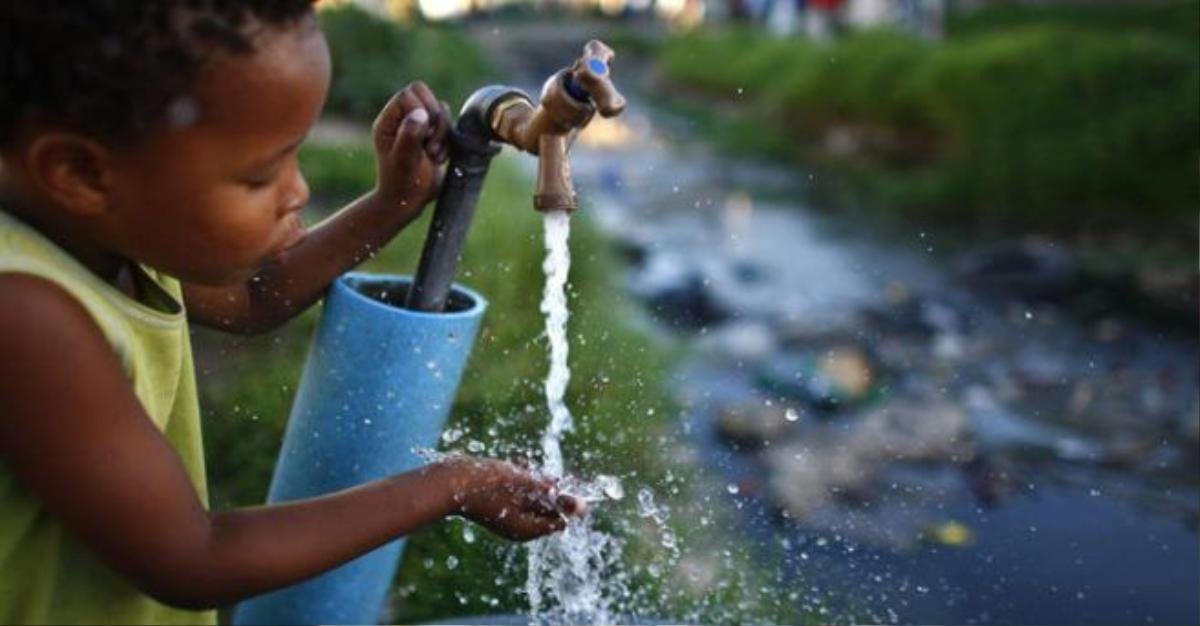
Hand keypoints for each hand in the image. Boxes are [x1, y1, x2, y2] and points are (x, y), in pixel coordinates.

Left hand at [371, 81, 451, 215]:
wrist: (409, 202)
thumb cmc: (402, 183)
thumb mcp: (404, 160)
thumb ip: (410, 135)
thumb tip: (420, 113)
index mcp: (388, 121)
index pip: (409, 94)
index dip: (422, 109)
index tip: (424, 134)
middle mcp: (401, 119)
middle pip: (425, 94)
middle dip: (436, 118)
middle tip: (430, 143)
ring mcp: (417, 126)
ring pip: (439, 108)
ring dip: (443, 131)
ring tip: (433, 154)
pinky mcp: (432, 134)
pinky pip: (447, 122)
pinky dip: (448, 139)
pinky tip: (438, 158)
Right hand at [437, 455, 585, 541]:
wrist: (450, 481)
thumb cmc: (488, 485)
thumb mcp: (526, 487)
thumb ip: (555, 497)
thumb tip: (583, 506)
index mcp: (528, 530)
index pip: (560, 519)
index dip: (564, 500)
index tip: (552, 482)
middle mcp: (519, 527)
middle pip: (547, 506)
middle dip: (544, 488)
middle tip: (529, 475)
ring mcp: (507, 516)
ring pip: (533, 495)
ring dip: (531, 480)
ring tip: (517, 470)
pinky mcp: (498, 504)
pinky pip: (518, 491)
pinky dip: (519, 478)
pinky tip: (510, 467)